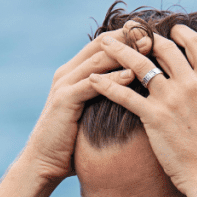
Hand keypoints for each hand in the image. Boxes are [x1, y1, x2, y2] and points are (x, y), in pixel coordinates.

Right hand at [0, 23, 147, 196]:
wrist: (43, 162)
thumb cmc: (72, 142)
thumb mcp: (92, 114)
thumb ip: (107, 99)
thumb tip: (136, 97)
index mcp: (74, 72)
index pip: (104, 44)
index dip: (128, 36)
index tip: (153, 34)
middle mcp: (67, 72)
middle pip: (101, 44)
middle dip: (128, 37)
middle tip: (153, 34)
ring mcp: (64, 84)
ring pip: (98, 59)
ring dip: (124, 53)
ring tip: (148, 48)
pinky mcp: (64, 100)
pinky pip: (92, 84)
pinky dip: (112, 78)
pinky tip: (132, 75)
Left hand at [88, 25, 196, 196]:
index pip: (195, 44)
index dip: (181, 33)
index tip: (170, 31)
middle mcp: (192, 84)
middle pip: (164, 48)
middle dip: (146, 37)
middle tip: (132, 34)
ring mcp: (171, 99)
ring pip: (139, 64)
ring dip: (119, 50)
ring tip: (104, 43)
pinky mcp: (153, 117)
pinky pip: (124, 95)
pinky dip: (106, 85)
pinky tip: (91, 80)